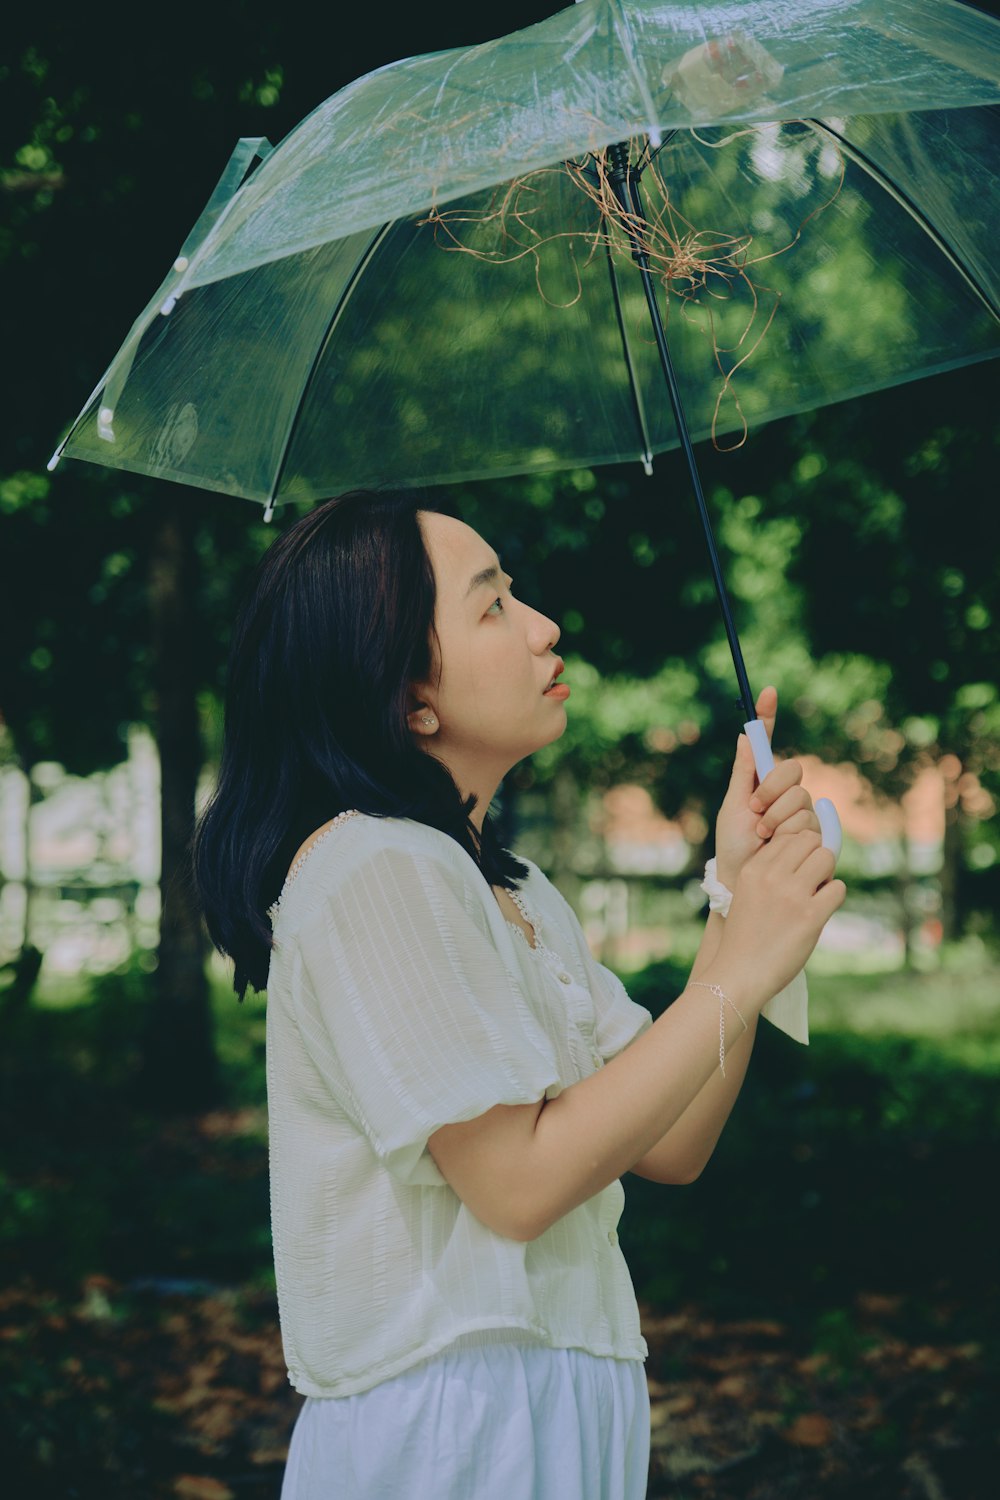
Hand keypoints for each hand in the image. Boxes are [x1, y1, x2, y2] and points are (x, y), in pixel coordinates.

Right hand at [710, 825, 846, 1009]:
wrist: (740, 973)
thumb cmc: (746, 936)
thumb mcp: (747, 893)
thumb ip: (769, 873)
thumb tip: (806, 854)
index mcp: (753, 868)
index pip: (788, 837)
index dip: (799, 852)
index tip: (797, 871)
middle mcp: (771, 876)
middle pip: (810, 841)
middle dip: (816, 858)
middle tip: (811, 881)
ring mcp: (791, 895)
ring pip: (826, 858)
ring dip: (827, 875)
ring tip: (816, 895)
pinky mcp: (810, 916)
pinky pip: (838, 888)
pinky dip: (834, 897)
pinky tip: (821, 911)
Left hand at [714, 685, 820, 889]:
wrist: (747, 880)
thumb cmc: (734, 846)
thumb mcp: (733, 808)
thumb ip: (743, 774)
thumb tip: (745, 735)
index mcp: (759, 781)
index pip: (767, 743)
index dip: (768, 716)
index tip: (768, 692)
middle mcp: (783, 792)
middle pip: (792, 770)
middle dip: (772, 790)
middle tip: (755, 811)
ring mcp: (800, 811)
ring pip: (801, 797)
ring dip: (778, 817)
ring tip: (763, 836)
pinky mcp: (814, 830)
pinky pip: (810, 818)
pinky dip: (790, 830)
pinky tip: (780, 843)